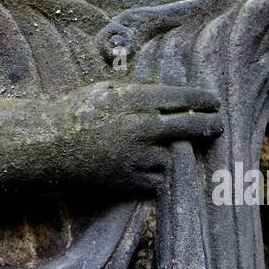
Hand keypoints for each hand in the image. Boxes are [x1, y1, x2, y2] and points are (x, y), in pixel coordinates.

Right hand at [58, 81, 221, 189]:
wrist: (50, 147)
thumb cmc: (75, 112)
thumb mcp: (105, 90)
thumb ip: (137, 93)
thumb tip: (168, 96)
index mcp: (134, 100)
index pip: (181, 98)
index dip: (202, 100)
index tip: (215, 101)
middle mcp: (140, 127)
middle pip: (188, 126)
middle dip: (208, 124)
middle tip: (218, 124)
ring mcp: (137, 155)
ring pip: (174, 154)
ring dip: (174, 151)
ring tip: (166, 147)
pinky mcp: (130, 179)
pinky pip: (158, 177)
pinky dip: (157, 172)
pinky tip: (147, 165)